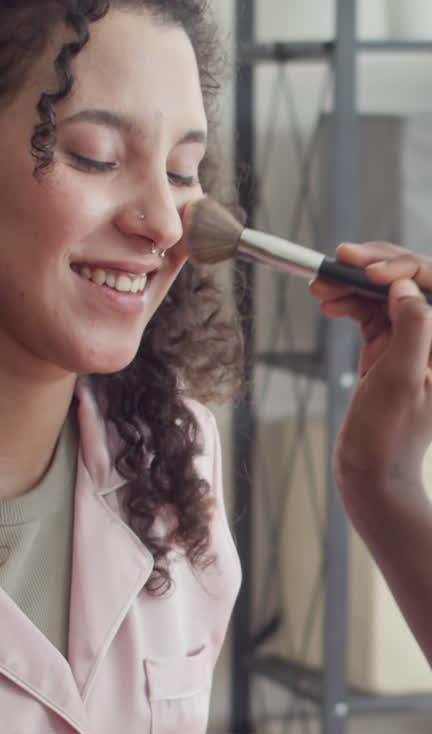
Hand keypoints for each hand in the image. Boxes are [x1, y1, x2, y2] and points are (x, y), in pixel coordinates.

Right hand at [310, 243, 431, 491]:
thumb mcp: (401, 380)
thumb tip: (405, 287)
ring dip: (354, 283)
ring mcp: (411, 341)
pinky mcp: (387, 348)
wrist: (371, 474)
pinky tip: (327, 303)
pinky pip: (370, 311)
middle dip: (375, 267)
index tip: (370, 271)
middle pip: (412, 280)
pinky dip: (348, 303)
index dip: (406, 268)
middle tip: (340, 259)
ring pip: (386, 292)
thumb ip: (412, 329)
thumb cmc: (390, 437)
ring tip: (321, 285)